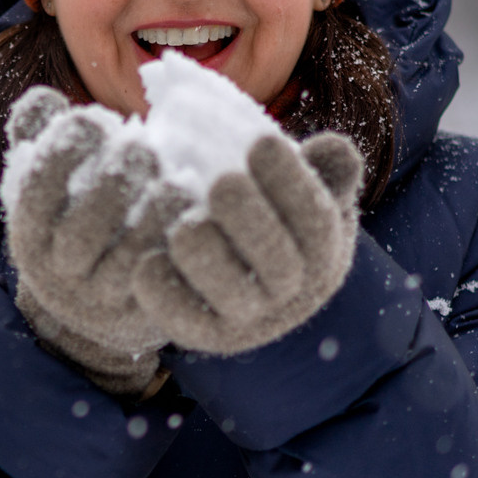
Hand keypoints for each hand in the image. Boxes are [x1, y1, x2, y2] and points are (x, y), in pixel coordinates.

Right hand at [0, 88, 193, 394]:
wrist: (86, 307)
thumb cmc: (69, 216)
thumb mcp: (45, 179)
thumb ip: (38, 134)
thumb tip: (45, 96)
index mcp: (30, 228)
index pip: (36, 191)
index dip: (63, 153)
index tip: (97, 120)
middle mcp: (58, 267)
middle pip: (80, 230)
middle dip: (111, 183)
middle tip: (143, 147)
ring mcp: (100, 294)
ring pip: (125, 260)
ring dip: (153, 216)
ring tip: (178, 180)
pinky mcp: (140, 310)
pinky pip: (163, 281)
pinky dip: (180, 247)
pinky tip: (198, 215)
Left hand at [133, 132, 362, 356]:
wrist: (245, 278)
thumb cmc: (277, 217)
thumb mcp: (309, 190)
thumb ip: (326, 169)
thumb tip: (331, 150)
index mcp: (321, 252)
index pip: (314, 219)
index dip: (290, 183)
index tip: (262, 143)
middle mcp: (290, 293)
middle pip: (278, 264)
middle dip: (251, 221)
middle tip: (223, 183)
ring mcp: (248, 318)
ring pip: (233, 297)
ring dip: (208, 261)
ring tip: (185, 227)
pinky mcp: (205, 334)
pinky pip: (186, 322)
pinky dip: (165, 297)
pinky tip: (146, 263)